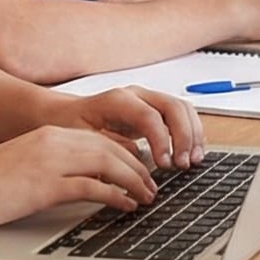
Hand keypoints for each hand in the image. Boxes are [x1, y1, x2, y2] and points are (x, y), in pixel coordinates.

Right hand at [0, 125, 160, 227]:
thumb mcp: (27, 165)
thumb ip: (57, 167)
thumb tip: (87, 181)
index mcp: (50, 135)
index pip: (102, 139)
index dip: (128, 156)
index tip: (143, 171)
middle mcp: (54, 143)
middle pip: (112, 149)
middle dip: (139, 168)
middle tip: (153, 186)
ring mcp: (50, 163)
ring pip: (109, 164)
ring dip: (134, 181)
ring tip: (146, 197)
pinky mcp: (44, 186)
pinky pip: (92, 188)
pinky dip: (116, 197)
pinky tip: (125, 207)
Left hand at [51, 85, 204, 170]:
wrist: (66, 114)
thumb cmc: (72, 126)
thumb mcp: (84, 140)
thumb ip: (111, 148)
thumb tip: (138, 159)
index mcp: (118, 100)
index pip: (150, 116)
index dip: (162, 141)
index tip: (164, 164)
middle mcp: (137, 95)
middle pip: (173, 107)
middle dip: (184, 137)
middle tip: (183, 164)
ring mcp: (148, 100)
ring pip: (183, 109)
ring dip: (193, 134)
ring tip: (194, 160)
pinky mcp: (155, 110)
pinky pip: (182, 115)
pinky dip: (192, 133)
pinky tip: (193, 151)